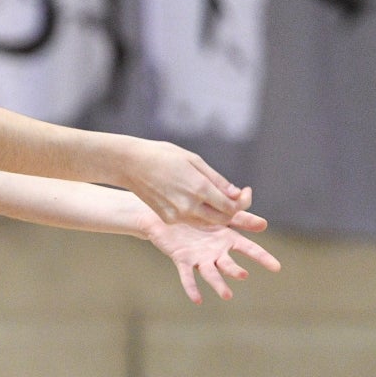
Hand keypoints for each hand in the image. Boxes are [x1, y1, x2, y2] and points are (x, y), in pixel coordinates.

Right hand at [124, 141, 247, 228]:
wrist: (131, 164)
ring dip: (213, 212)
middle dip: (230, 211)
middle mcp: (190, 205)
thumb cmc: (164, 155)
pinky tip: (187, 196)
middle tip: (230, 197)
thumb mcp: (194, 160)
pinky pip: (189, 219)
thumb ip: (217, 179)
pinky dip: (194, 212)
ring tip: (209, 194)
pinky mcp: (168, 219)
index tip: (244, 192)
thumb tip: (235, 193)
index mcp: (200, 188)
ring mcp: (177, 214)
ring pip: (205, 221)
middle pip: (221, 219)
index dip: (241, 202)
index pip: (230, 207)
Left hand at [142, 208, 280, 303]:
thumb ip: (235, 208)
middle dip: (236, 270)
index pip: (249, 249)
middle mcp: (215, 252)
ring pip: (210, 273)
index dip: (262, 257)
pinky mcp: (183, 259)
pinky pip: (187, 276)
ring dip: (219, 284)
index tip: (277, 267)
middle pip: (229, 264)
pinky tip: (198, 299)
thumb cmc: (195, 211)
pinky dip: (192, 288)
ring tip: (227, 294)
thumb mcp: (216, 207)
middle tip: (244, 275)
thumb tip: (252, 200)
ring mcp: (200, 258)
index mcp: (227, 239)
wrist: (167, 211)